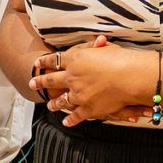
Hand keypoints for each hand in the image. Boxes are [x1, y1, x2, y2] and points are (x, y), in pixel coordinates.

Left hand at [32, 37, 153, 125]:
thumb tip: (97, 41)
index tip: (38, 63)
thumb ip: (96, 47)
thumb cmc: (121, 59)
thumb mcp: (106, 48)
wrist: (130, 77)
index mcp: (75, 60)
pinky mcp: (87, 108)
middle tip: (33, 83)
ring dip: (54, 103)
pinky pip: (76, 115)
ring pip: (61, 100)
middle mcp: (72, 77)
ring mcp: (78, 94)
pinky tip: (65, 121)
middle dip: (40, 82)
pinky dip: (70, 119)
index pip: (55, 60)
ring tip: (49, 105)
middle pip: (51, 80)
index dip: (45, 61)